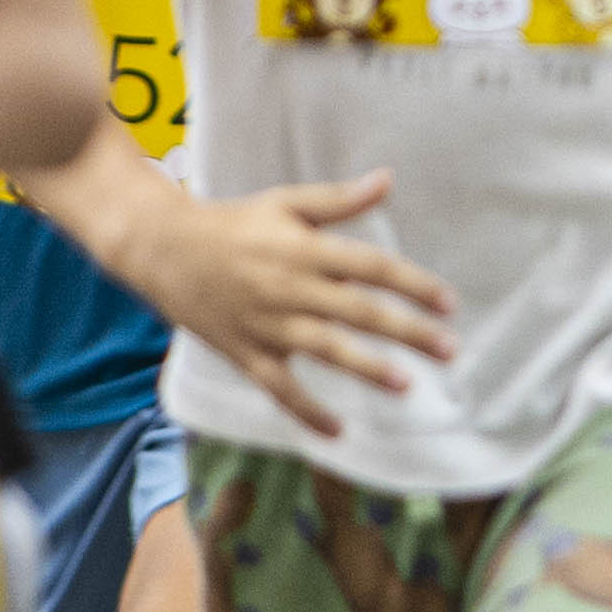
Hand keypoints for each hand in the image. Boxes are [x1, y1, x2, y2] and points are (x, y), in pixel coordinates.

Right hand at [116, 168, 457, 438]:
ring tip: (407, 386)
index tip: (449, 304)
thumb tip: (387, 179)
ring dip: (366, 369)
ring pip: (324, 350)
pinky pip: (278, 387)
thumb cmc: (232, 223)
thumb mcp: (285, 202)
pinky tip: (337, 432)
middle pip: (357, 311)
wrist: (161, 248)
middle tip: (450, 350)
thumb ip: (338, 200)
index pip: (370, 267)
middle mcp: (290, 287)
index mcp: (304, 249)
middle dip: (407, 332)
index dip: (412, 284)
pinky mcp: (244, 351)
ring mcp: (266, 323)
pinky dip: (306, 411)